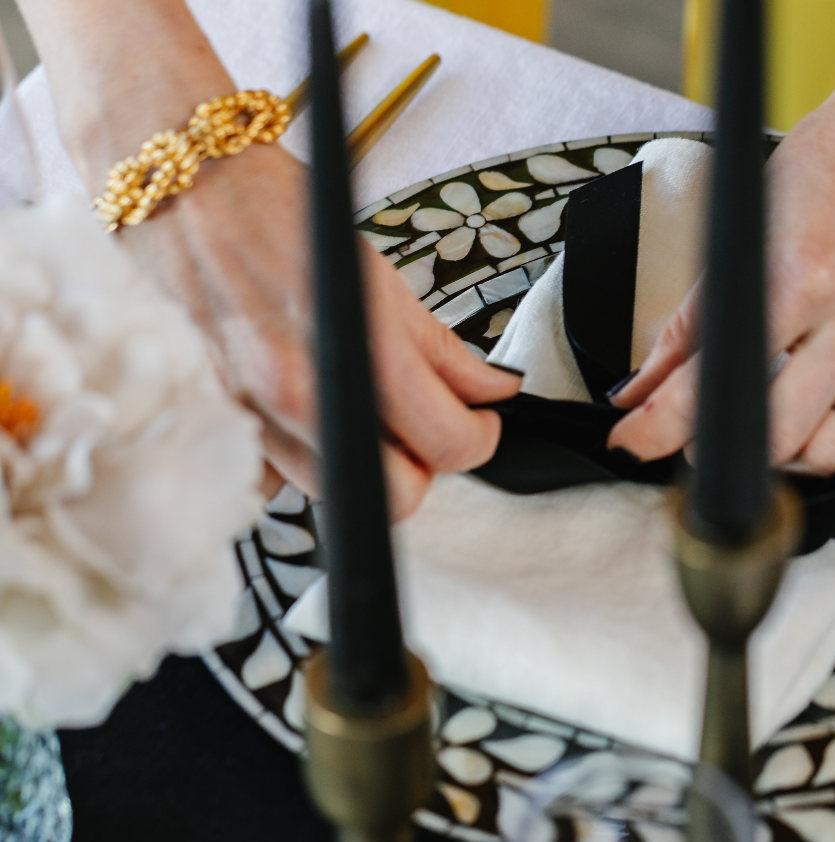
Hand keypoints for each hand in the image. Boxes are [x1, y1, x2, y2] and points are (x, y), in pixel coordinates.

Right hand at [16, 0, 520, 519]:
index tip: (478, 420)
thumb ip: (438, 347)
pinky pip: (276, 478)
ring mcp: (248, 415)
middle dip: (423, 464)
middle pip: (396, 494)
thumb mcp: (373, 269)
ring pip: (337, 491)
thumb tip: (492, 388)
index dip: (477, 437)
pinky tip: (304, 410)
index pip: (445, 444)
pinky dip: (301, 455)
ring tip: (363, 408)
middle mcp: (294, 393)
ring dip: (364, 462)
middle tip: (425, 423)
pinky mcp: (214, 424)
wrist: (175, 187)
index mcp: (349, 345)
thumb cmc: (269, 209)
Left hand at [607, 0, 834, 473]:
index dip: (658, 427)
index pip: (713, 384)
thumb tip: (638, 389)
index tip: (632, 440)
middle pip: (773, 438)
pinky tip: (814, 421)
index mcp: (796, 282)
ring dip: (781, 456)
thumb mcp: (740, 230)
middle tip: (695, 432)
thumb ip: (687, 324)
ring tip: (756, 425)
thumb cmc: (831, 167)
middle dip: (718, 449)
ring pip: (830, 453)